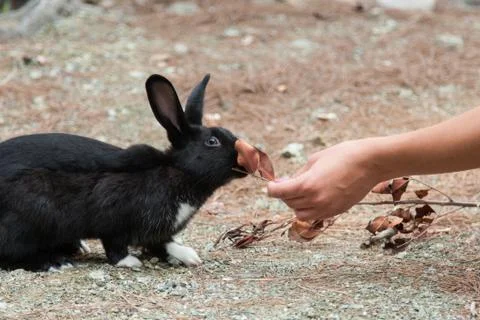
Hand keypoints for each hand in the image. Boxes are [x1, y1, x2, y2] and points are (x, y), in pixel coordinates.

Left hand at [267, 140, 382, 220]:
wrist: (370, 163)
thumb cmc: (342, 155)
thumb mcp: (314, 161)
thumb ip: (298, 175)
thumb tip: (284, 183)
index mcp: (307, 185)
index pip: (279, 193)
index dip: (271, 189)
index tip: (271, 185)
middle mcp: (315, 200)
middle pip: (288, 203)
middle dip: (285, 194)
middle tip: (287, 183)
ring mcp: (327, 208)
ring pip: (300, 214)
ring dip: (296, 204)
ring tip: (302, 190)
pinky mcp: (336, 212)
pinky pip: (315, 215)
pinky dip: (309, 208)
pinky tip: (315, 195)